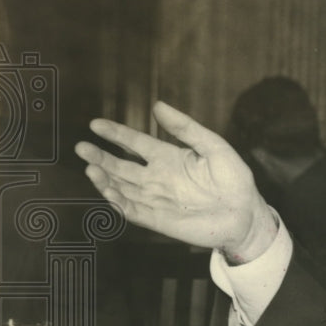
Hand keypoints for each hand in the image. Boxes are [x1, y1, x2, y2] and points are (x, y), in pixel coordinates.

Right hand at [75, 101, 276, 262]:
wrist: (245, 215)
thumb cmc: (234, 180)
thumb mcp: (214, 147)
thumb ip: (186, 128)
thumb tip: (158, 105)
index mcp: (170, 157)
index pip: (136, 143)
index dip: (116, 134)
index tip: (95, 124)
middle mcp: (158, 177)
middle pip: (122, 165)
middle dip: (101, 156)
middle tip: (81, 147)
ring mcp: (156, 199)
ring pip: (121, 187)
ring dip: (104, 178)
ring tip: (90, 166)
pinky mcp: (157, 220)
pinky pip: (131, 210)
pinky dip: (116, 200)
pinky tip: (106, 189)